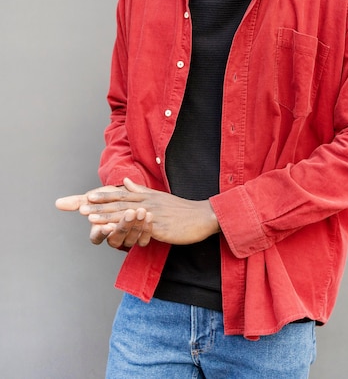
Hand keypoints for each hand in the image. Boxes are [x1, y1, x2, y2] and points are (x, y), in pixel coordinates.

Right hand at [55, 185, 151, 248]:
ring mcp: (128, 240)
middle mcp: (113, 238)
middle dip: (123, 225)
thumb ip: (77, 202)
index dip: (101, 232)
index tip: (106, 224)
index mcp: (99, 231)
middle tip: (129, 212)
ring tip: (142, 211)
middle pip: (116, 238)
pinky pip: (144, 238)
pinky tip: (150, 216)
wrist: (128, 197)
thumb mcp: (93, 199)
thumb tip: (57, 203)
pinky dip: (147, 228)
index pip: (97, 238)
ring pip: (131, 239)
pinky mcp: (141, 238)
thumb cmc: (108, 199)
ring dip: (137, 225)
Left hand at [78, 178, 219, 245]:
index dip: (104, 196)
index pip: (122, 195)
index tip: (87, 196)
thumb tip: (125, 182)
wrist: (202, 216)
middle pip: (119, 203)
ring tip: (89, 217)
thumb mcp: (160, 197)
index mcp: (147, 197)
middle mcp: (148, 203)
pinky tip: (114, 231)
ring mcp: (153, 214)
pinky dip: (125, 227)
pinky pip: (138, 227)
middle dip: (98, 205)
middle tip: (79, 207)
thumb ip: (141, 190)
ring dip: (106, 215)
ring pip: (126, 213)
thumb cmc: (182, 210)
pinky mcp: (159, 226)